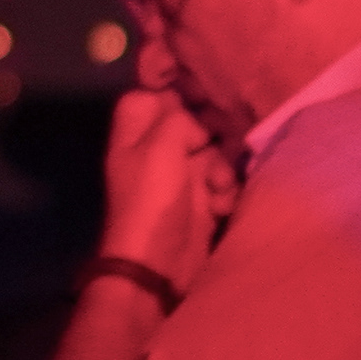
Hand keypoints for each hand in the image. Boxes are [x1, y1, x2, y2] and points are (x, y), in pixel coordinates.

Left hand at [98, 85, 234, 298]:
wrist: (159, 265)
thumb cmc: (153, 200)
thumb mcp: (160, 147)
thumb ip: (178, 118)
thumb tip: (195, 118)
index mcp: (135, 133)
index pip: (154, 95)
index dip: (178, 94)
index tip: (204, 98)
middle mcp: (156, 150)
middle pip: (193, 123)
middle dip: (213, 134)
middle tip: (222, 145)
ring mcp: (180, 176)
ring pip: (215, 152)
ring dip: (223, 168)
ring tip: (219, 187)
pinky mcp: (201, 201)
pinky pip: (223, 183)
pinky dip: (225, 193)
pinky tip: (221, 207)